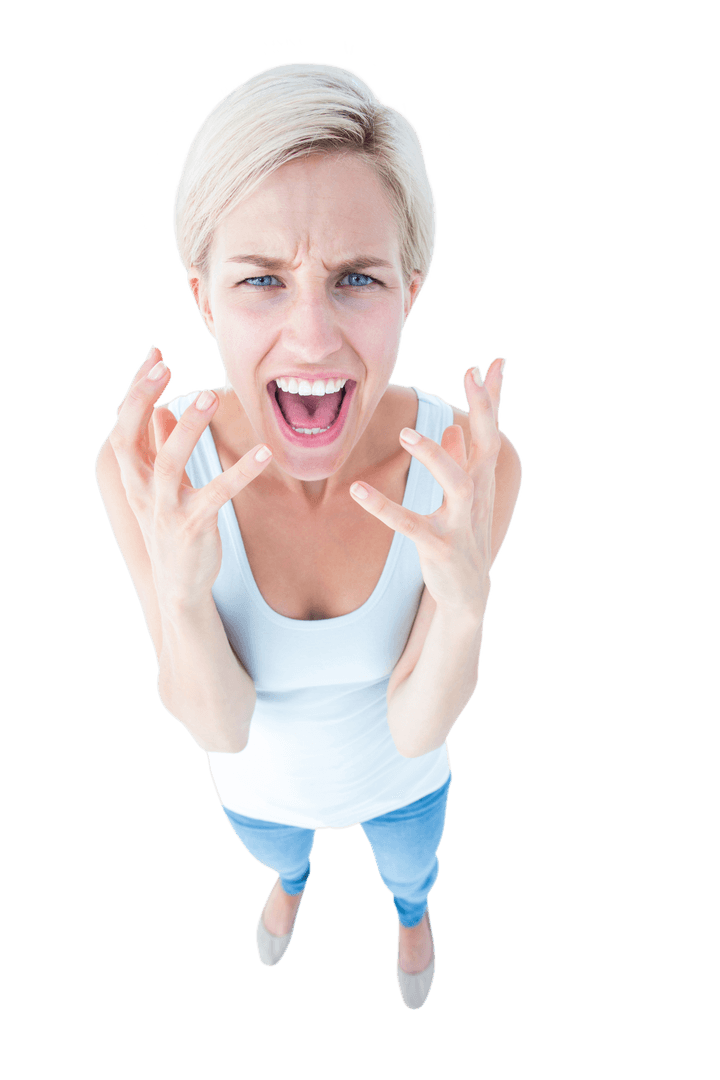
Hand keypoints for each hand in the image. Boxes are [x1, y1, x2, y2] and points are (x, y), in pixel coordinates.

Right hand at [109, 346, 273, 606]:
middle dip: (142, 399)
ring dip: (187, 428)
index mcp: (132, 476)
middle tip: (164, 366)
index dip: (136, 389)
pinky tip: (263, 453)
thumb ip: (158, 448)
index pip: (124, 424)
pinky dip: (240, 472)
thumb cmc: (171, 529)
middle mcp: (140, 490)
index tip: (154, 356)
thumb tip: (161, 409)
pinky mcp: (192, 526)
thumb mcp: (161, 487)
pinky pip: (217, 494)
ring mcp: (164, 510)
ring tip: (208, 396)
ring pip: (170, 463)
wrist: (179, 585)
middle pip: (129, 438)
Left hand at [349, 358, 505, 616]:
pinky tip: (358, 490)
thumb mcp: (466, 497)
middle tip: (470, 374)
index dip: (493, 398)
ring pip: (455, 482)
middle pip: (487, 446)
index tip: (495, 362)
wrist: (466, 593)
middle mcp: (477, 495)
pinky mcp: (438, 546)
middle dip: (483, 409)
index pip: (491, 431)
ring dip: (435, 457)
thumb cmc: (463, 537)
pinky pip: (409, 524)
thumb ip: (462, 460)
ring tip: (407, 434)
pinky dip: (383, 507)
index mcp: (481, 479)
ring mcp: (461, 522)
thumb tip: (456, 426)